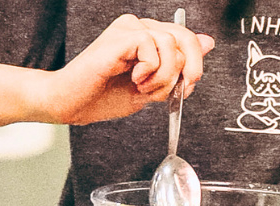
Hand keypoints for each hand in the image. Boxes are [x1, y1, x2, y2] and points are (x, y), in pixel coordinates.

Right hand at [35, 14, 214, 124]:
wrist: (71, 104)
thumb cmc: (103, 97)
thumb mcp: (153, 88)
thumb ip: (179, 67)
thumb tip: (208, 42)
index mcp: (147, 38)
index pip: (187, 38)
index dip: (195, 64)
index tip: (186, 86)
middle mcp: (138, 27)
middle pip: (185, 36)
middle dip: (187, 69)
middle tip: (171, 89)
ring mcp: (129, 29)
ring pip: (171, 44)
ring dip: (164, 75)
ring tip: (142, 86)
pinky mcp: (121, 36)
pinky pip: (153, 47)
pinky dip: (150, 70)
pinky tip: (133, 78)